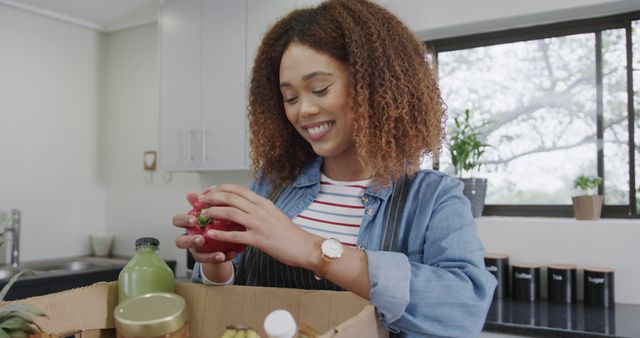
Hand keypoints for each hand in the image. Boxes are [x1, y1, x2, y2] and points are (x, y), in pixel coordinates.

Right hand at [173, 191, 237, 263]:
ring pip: (195, 255)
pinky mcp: (206, 258)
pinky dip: (219, 258)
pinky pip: (210, 261)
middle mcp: (189, 238)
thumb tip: (190, 192)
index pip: (178, 221)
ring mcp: (196, 250)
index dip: (183, 220)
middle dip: (189, 240)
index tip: (194, 219)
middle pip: (180, 241)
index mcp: (187, 225)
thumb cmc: (208, 221)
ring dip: (206, 255)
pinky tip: (229, 254)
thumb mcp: (206, 211)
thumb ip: (199, 203)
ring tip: (219, 253)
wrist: (215, 236)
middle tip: (201, 239)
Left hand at [198, 184, 320, 268]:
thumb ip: (259, 211)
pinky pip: (235, 235)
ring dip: (213, 212)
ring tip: (202, 215)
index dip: (221, 188)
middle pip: (231, 198)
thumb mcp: (274, 216)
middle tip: (200, 200)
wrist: (304, 246)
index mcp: (263, 203)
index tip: (210, 190)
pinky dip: (221, 234)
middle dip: (212, 197)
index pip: (238, 190)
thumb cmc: (290, 234)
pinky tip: (210, 234)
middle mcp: (260, 210)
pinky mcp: (259, 239)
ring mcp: (259, 224)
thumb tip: (245, 210)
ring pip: (230, 212)